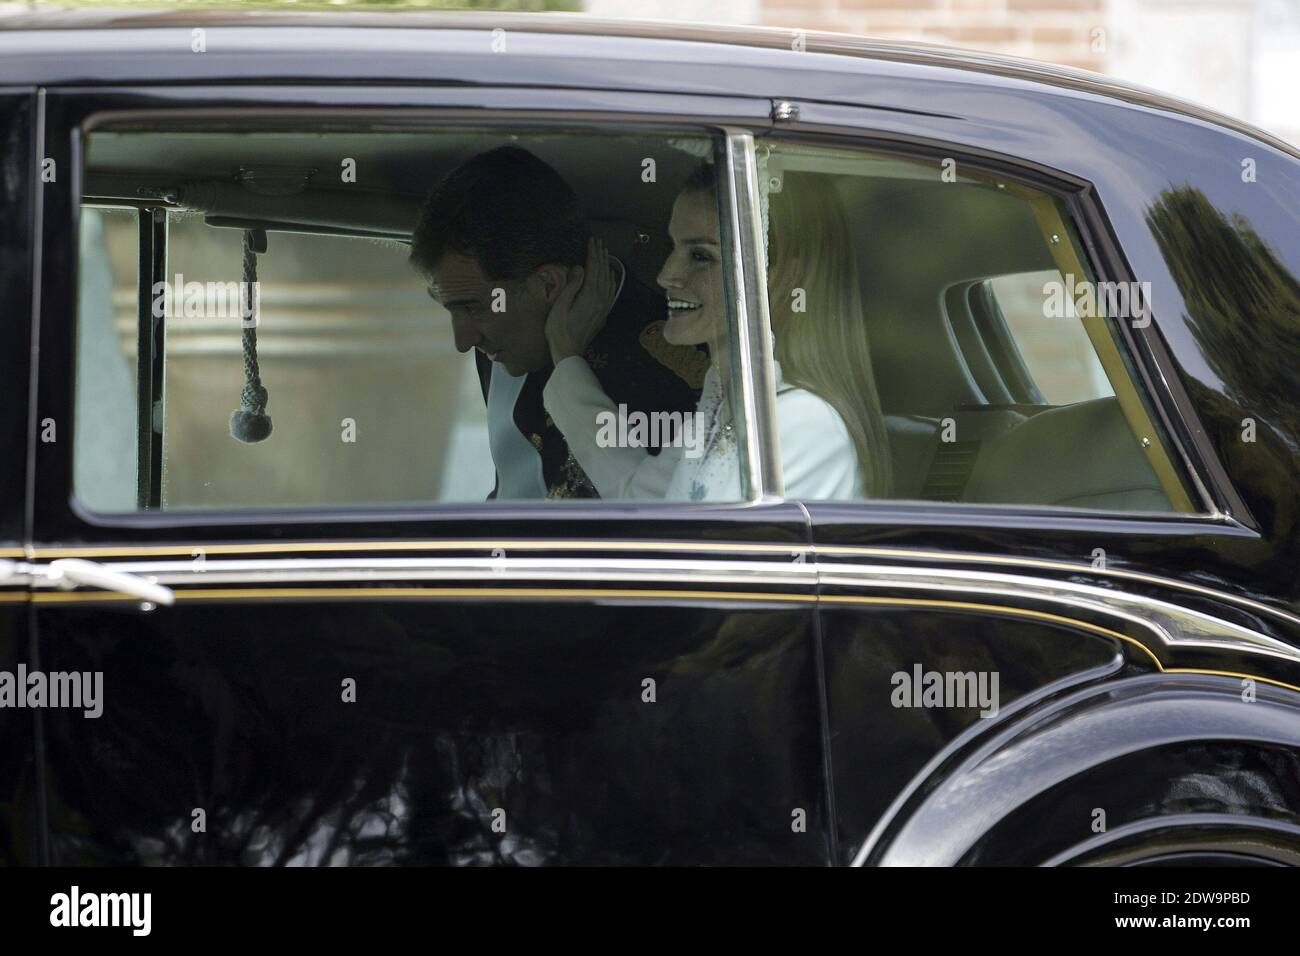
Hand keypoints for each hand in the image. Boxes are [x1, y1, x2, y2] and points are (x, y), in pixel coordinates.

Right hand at [545, 237, 616, 364]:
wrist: (569, 351)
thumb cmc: (559, 329)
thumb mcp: (560, 305)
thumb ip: (572, 285)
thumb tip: (580, 267)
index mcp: (590, 295)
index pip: (593, 268)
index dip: (592, 253)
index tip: (591, 241)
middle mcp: (601, 299)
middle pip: (603, 272)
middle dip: (601, 255)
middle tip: (599, 242)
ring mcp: (604, 307)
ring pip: (608, 280)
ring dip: (607, 265)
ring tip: (605, 253)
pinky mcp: (603, 313)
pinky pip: (611, 291)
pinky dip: (611, 279)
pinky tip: (610, 275)